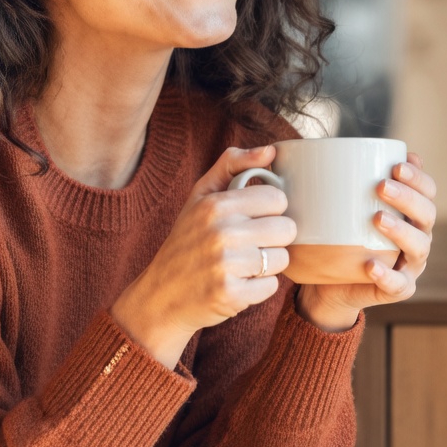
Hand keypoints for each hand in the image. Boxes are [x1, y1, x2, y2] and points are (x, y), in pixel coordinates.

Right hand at [111, 146, 297, 366]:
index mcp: (215, 205)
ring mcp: (225, 266)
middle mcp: (220, 233)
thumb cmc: (186, 242)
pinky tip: (237, 284)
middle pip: (286, 229)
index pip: (277, 199)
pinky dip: (258, 288)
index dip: (270, 211)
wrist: (160, 296)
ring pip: (282, 259)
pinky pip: (271, 286)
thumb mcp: (200, 197)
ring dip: (267, 265)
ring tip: (242, 266)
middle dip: (273, 239)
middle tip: (249, 246)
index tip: (253, 220)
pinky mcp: (231, 295)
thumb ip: (232, 165)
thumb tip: (270, 150)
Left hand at [295, 154, 437, 331]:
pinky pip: (399, 284)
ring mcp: (410, 265)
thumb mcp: (333, 207)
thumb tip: (295, 150)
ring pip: (419, 247)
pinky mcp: (398, 289)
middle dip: (408, 197)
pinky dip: (387, 275)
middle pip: (427, 214)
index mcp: (409, 212)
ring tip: (377, 218)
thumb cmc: (335, 238)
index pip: (426, 190)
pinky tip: (370, 266)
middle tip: (381, 186)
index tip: (396, 165)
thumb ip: (329, 182)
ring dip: (402, 231)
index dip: (418, 176)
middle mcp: (417, 236)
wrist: (328, 284)